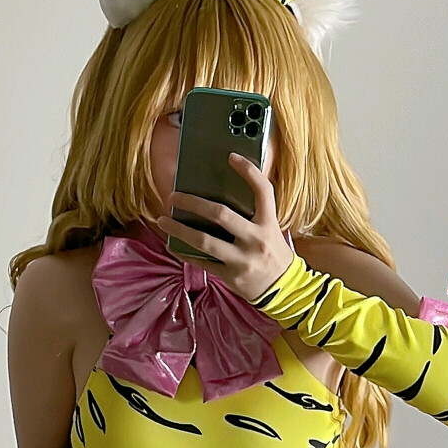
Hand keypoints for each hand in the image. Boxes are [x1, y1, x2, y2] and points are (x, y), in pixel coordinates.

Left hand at [156, 153, 294, 301]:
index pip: (263, 191)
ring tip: (163, 220)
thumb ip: (254, 214)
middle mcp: (255, 240)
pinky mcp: (231, 276)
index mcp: (269, 224)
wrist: (284, 290)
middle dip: (193, 203)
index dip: (248, 171)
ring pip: (205, 241)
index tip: (231, 157)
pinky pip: (202, 262)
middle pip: (221, 214)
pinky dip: (184, 252)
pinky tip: (172, 244)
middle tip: (174, 197)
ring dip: (179, 229)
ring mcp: (242, 260)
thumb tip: (222, 193)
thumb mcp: (272, 229)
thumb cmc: (273, 253)